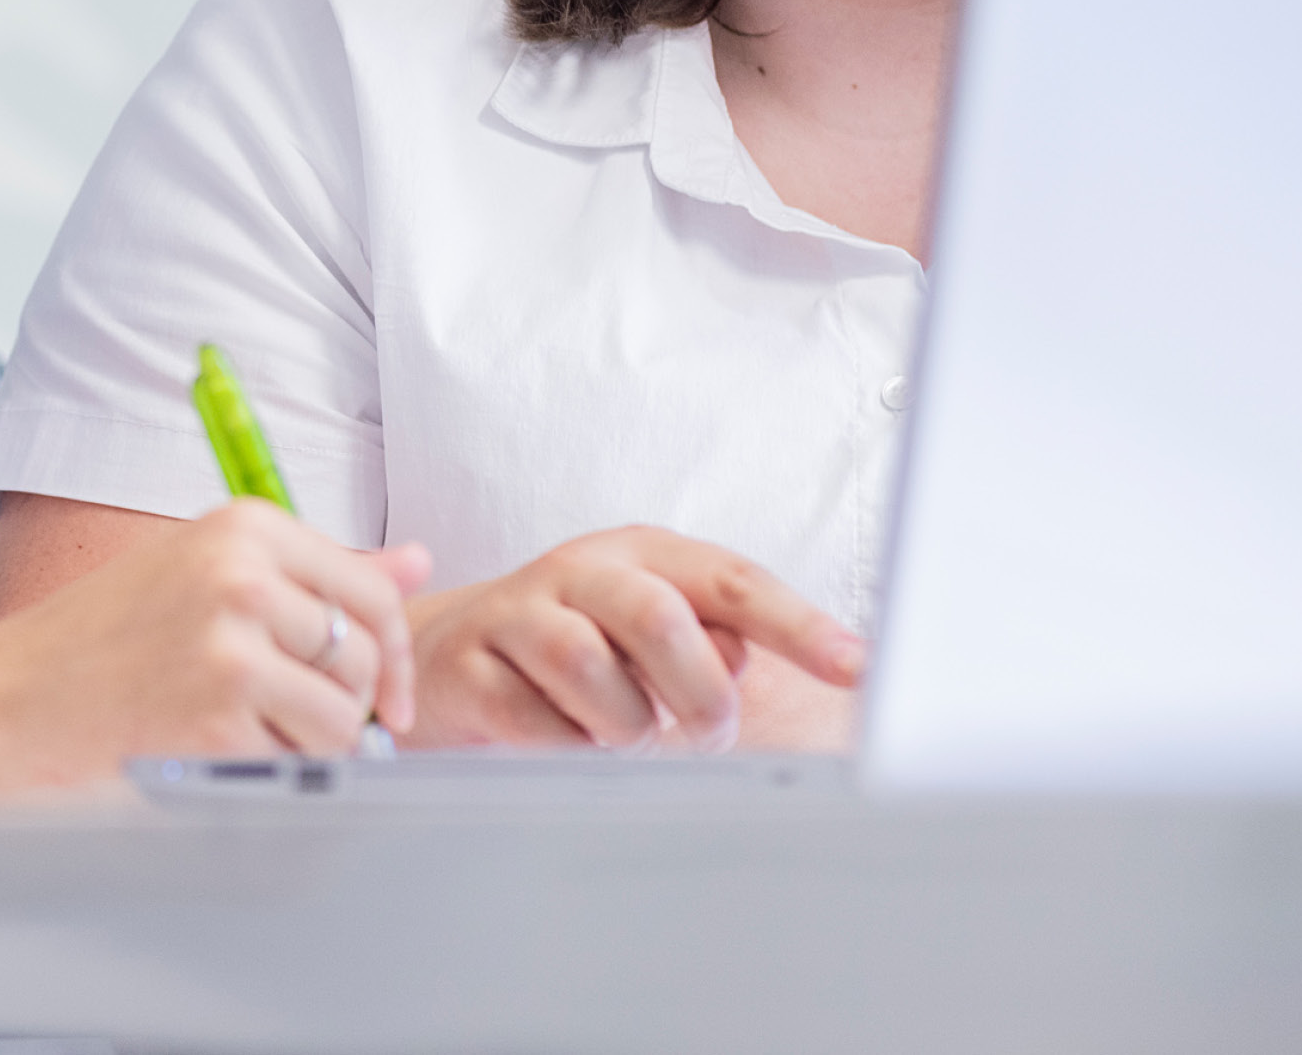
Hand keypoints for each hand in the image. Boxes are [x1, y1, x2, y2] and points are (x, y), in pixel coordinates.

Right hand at [0, 500, 433, 780]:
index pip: (373, 589)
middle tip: (288, 721)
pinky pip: (301, 761)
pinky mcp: (217, 715)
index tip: (384, 695)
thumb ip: (314, 573)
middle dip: (348, 705)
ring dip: (309, 743)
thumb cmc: (101, 640)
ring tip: (240, 731)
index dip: (391, 653)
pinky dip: (271, 772)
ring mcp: (230, 644)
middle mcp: (243, 574)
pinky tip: (212, 751)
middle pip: (364, 656)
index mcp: (243, 525)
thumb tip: (416, 559)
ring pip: (343, 716)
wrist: (7, 699)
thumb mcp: (203, 575)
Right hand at [402, 525, 862, 752]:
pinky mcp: (470, 665)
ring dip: (627, 725)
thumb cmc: (579, 646)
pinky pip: (533, 720)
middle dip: (699, 692)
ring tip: (626, 733)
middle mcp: (581, 571)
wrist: (446, 655)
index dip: (798, 625)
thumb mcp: (652, 632)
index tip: (856, 667)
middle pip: (660, 616)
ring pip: (591, 669)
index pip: (733, 581)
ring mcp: (518, 613)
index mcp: (643, 555)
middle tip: (709, 734)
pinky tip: (564, 737)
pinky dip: (565, 746)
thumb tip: (740, 663)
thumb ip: (711, 642)